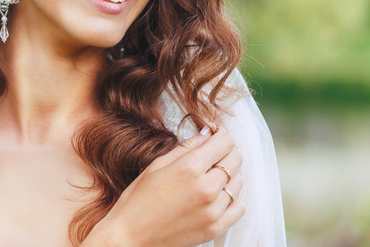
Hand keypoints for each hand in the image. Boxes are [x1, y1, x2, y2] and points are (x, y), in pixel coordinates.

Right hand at [84, 127, 245, 246]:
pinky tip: (216, 197)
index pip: (225, 141)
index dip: (221, 134)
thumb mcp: (158, 165)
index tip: (215, 136)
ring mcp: (212, 210)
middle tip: (211, 155)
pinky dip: (232, 199)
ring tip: (209, 178)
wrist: (130, 237)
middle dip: (225, 152)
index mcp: (190, 168)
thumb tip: (208, 132)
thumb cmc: (138, 200)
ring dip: (228, 176)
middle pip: (235, 159)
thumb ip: (187, 146)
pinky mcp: (215, 228)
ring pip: (238, 182)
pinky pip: (239, 207)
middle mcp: (206, 188)